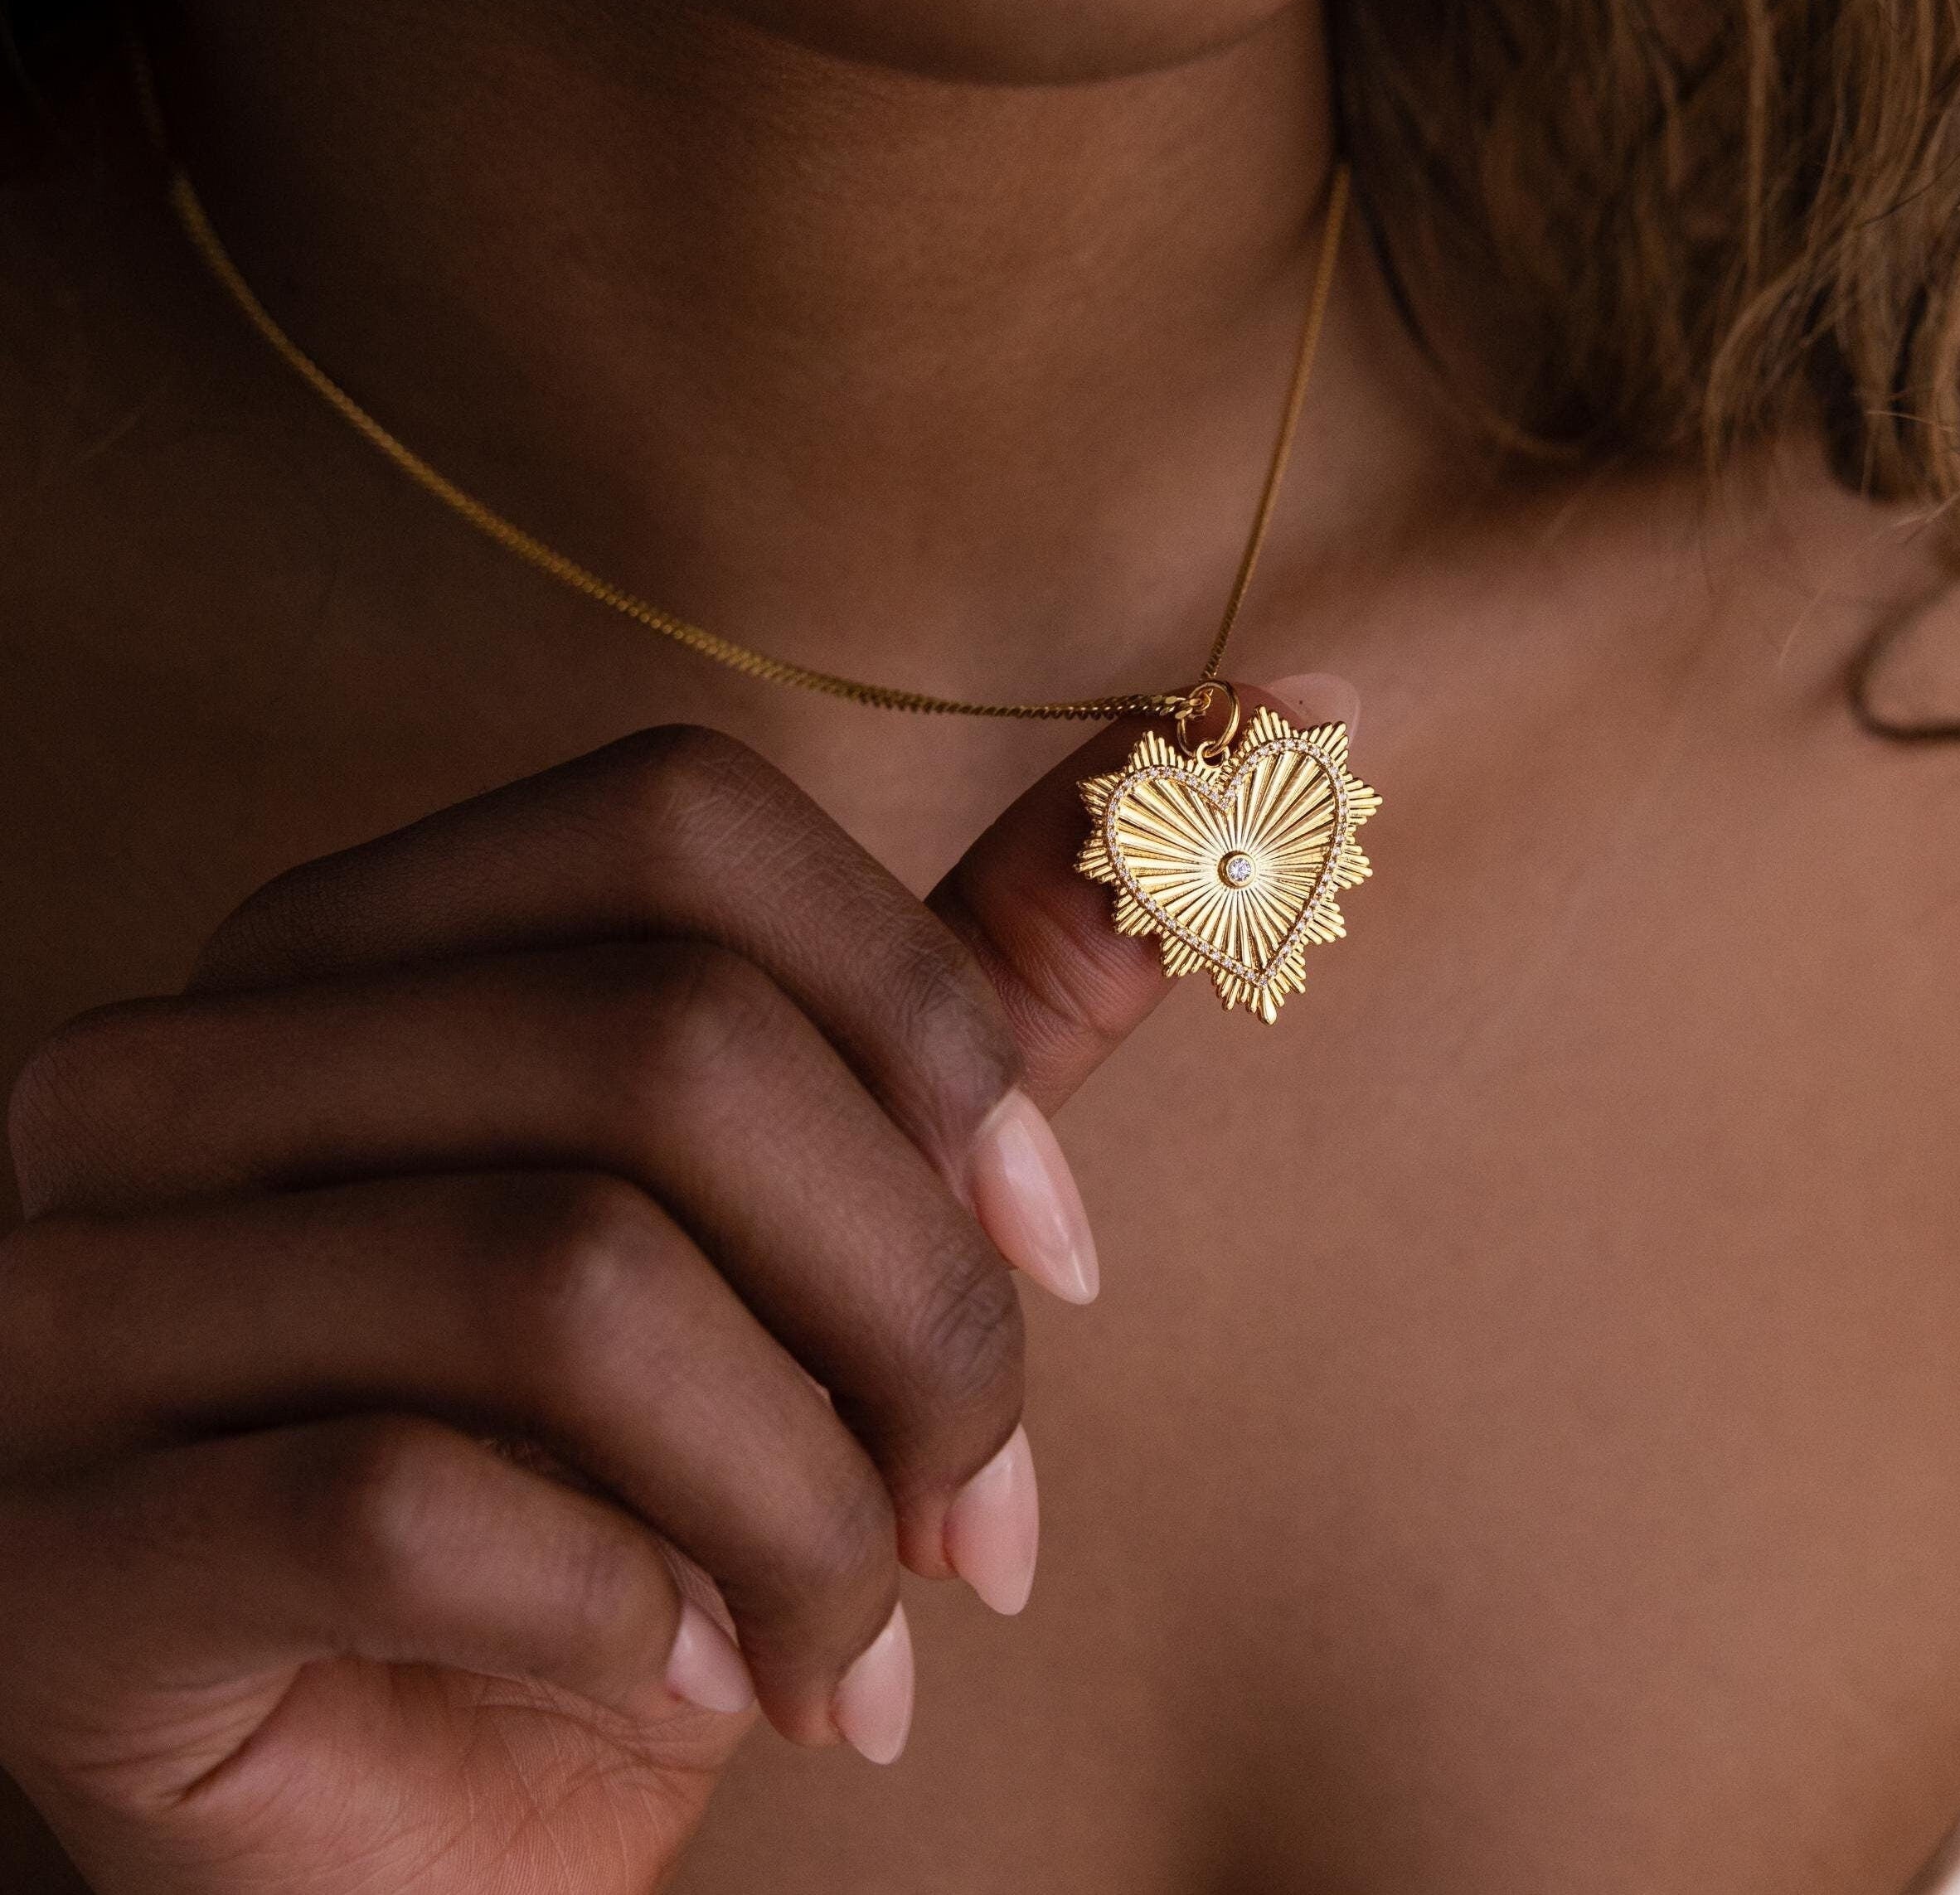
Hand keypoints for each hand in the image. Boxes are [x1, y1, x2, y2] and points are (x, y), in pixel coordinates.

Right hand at [0, 712, 1192, 1894]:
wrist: (393, 1837)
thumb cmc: (627, 1499)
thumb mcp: (820, 1218)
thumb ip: (1002, 976)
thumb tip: (1296, 715)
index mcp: (344, 949)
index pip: (680, 821)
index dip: (929, 1026)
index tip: (1059, 1251)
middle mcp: (166, 1072)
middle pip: (662, 1044)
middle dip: (913, 1305)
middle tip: (984, 1509)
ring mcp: (65, 1303)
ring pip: (567, 1279)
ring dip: (804, 1500)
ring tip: (862, 1635)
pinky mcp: (47, 1558)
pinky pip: (413, 1507)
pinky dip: (641, 1617)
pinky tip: (703, 1688)